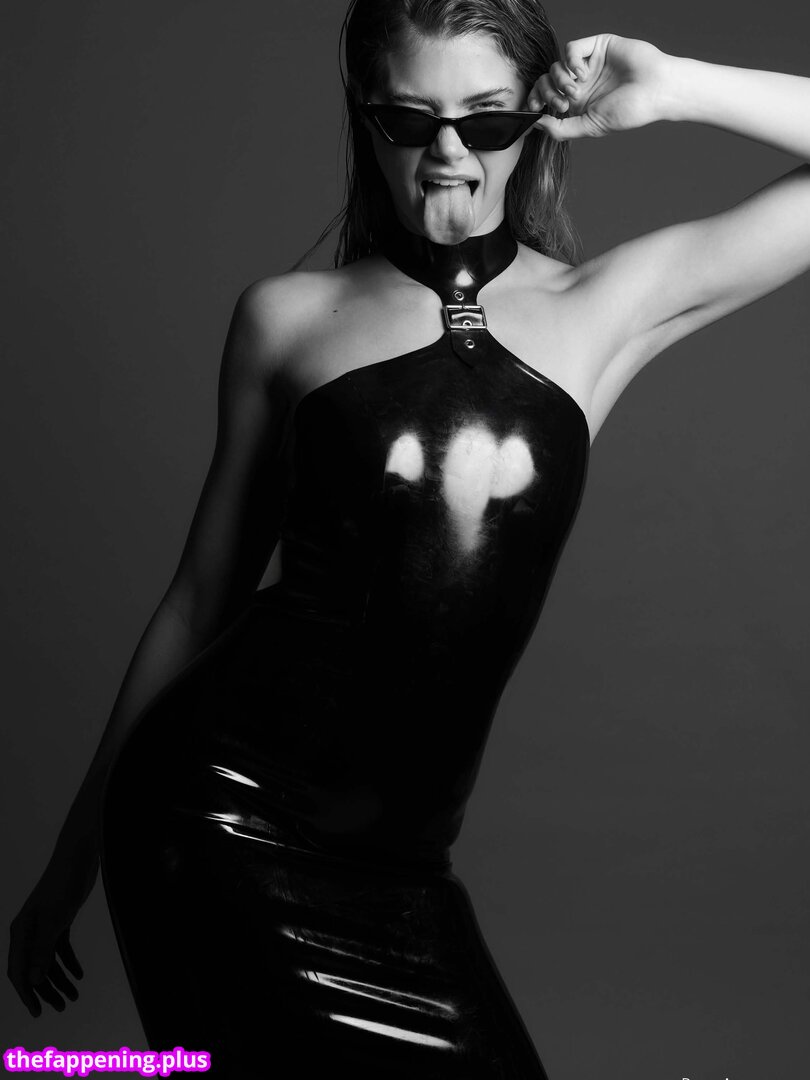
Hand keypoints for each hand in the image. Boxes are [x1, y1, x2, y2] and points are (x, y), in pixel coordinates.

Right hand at [8, 849, 96, 1016]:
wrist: (78, 858)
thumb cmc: (63, 885)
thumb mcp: (55, 919)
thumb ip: (43, 950)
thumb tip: (34, 981)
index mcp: (21, 932)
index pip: (19, 971)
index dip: (27, 994)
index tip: (38, 1012)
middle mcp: (29, 931)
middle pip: (34, 969)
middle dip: (46, 991)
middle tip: (62, 1008)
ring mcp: (44, 926)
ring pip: (48, 961)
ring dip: (60, 979)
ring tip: (74, 996)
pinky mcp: (60, 921)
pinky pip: (61, 949)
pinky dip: (69, 962)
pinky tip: (79, 975)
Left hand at [528, 34, 671, 140]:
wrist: (655, 89)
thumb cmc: (629, 111)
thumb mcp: (590, 126)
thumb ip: (561, 129)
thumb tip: (536, 123)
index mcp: (578, 104)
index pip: (546, 97)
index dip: (535, 100)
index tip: (533, 109)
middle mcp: (581, 83)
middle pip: (547, 80)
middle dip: (546, 92)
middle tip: (562, 102)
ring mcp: (589, 64)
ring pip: (556, 66)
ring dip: (561, 80)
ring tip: (577, 90)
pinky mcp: (597, 46)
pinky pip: (571, 49)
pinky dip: (571, 61)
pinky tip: (583, 73)